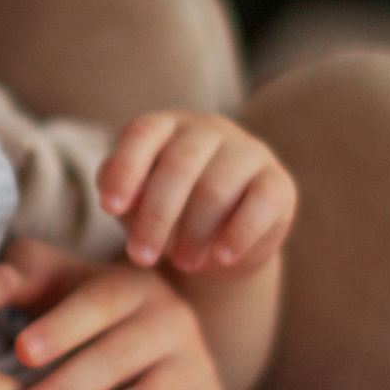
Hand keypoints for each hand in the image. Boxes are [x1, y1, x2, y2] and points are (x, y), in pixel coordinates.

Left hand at [0, 239, 230, 389]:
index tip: (20, 352)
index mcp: (134, 286)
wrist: (158, 336)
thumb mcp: (59, 282)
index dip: (62, 327)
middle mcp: (173, 323)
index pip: (99, 303)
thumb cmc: (86, 312)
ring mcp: (197, 368)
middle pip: (119, 358)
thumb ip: (28, 272)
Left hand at [97, 110, 296, 278]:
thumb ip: (117, 190)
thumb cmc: (166, 215)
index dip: (125, 169)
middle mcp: (208, 130)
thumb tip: (119, 194)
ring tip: (182, 263)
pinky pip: (261, 203)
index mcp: (167, 126)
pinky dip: (239, 233)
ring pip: (217, 187)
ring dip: (194, 232)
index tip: (110, 207)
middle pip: (179, 165)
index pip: (142, 134)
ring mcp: (247, 151)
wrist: (221, 245)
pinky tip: (222, 257)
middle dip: (156, 216)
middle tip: (141, 256)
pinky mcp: (278, 182)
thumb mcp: (133, 204)